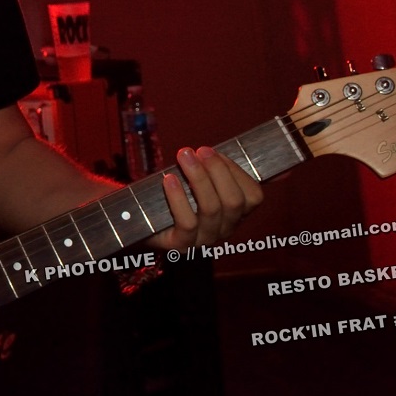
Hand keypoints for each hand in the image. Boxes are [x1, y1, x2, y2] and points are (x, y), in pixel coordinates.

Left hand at [146, 146, 262, 252]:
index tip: (215, 152)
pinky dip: (179, 198)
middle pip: (233, 201)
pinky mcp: (181, 245)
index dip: (236, 171)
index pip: (253, 196)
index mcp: (235, 213)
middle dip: (218, 170)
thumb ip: (214, 168)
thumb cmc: (175, 195)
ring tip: (184, 156)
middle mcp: (224, 229)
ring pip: (211, 209)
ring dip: (198, 177)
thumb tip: (238, 156)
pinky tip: (169, 179)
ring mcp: (204, 239)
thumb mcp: (199, 181)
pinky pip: (187, 222)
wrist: (142, 221)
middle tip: (200, 150)